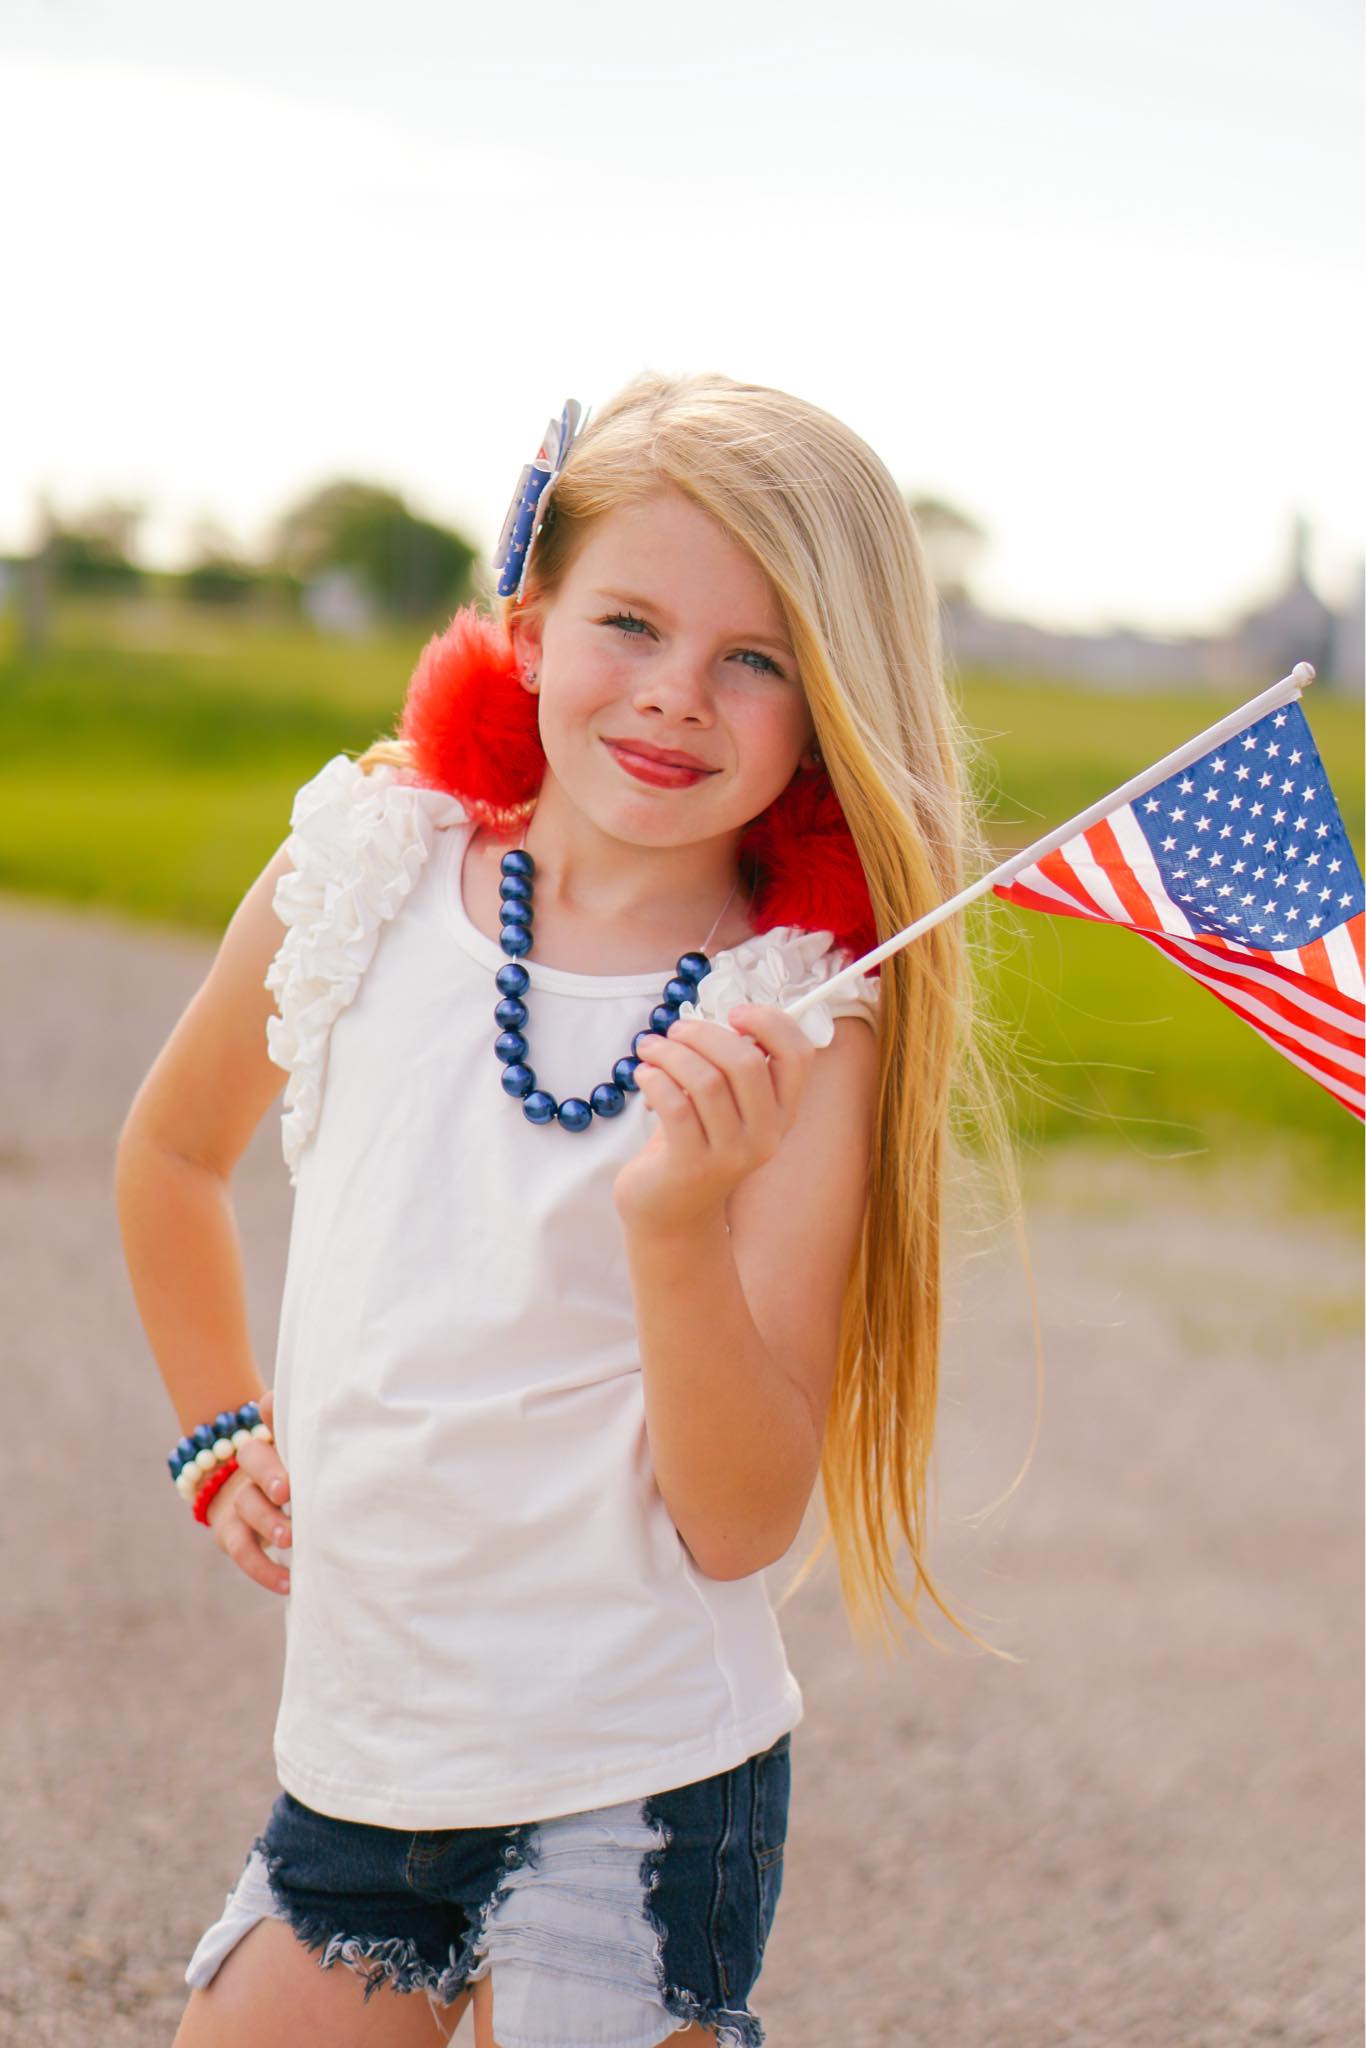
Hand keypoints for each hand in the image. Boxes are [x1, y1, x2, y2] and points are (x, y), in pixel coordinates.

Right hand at [205, 1387, 292, 1595]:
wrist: (254, 1487)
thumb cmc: (292, 1464)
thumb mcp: (296, 1445)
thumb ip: (296, 1427)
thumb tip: (289, 1402)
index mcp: (268, 1441)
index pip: (263, 1433)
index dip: (271, 1445)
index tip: (289, 1471)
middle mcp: (248, 1468)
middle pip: (251, 1464)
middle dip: (269, 1478)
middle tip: (288, 1494)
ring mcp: (237, 1501)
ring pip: (246, 1508)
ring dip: (268, 1524)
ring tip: (291, 1539)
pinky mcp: (231, 1533)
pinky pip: (243, 1552)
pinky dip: (264, 1569)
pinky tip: (288, 1582)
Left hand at [613, 1004, 815, 1235]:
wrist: (670, 1211)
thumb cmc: (695, 1142)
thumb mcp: (726, 1106)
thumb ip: (733, 1066)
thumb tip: (722, 1016)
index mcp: (782, 1113)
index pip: (799, 1055)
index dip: (771, 1023)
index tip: (735, 1013)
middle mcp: (765, 1135)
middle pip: (746, 1063)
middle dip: (704, 1034)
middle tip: (674, 1031)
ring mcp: (731, 1154)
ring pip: (706, 1081)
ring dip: (671, 1053)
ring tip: (650, 1048)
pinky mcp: (692, 1165)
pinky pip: (675, 1106)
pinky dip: (655, 1079)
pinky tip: (644, 1075)